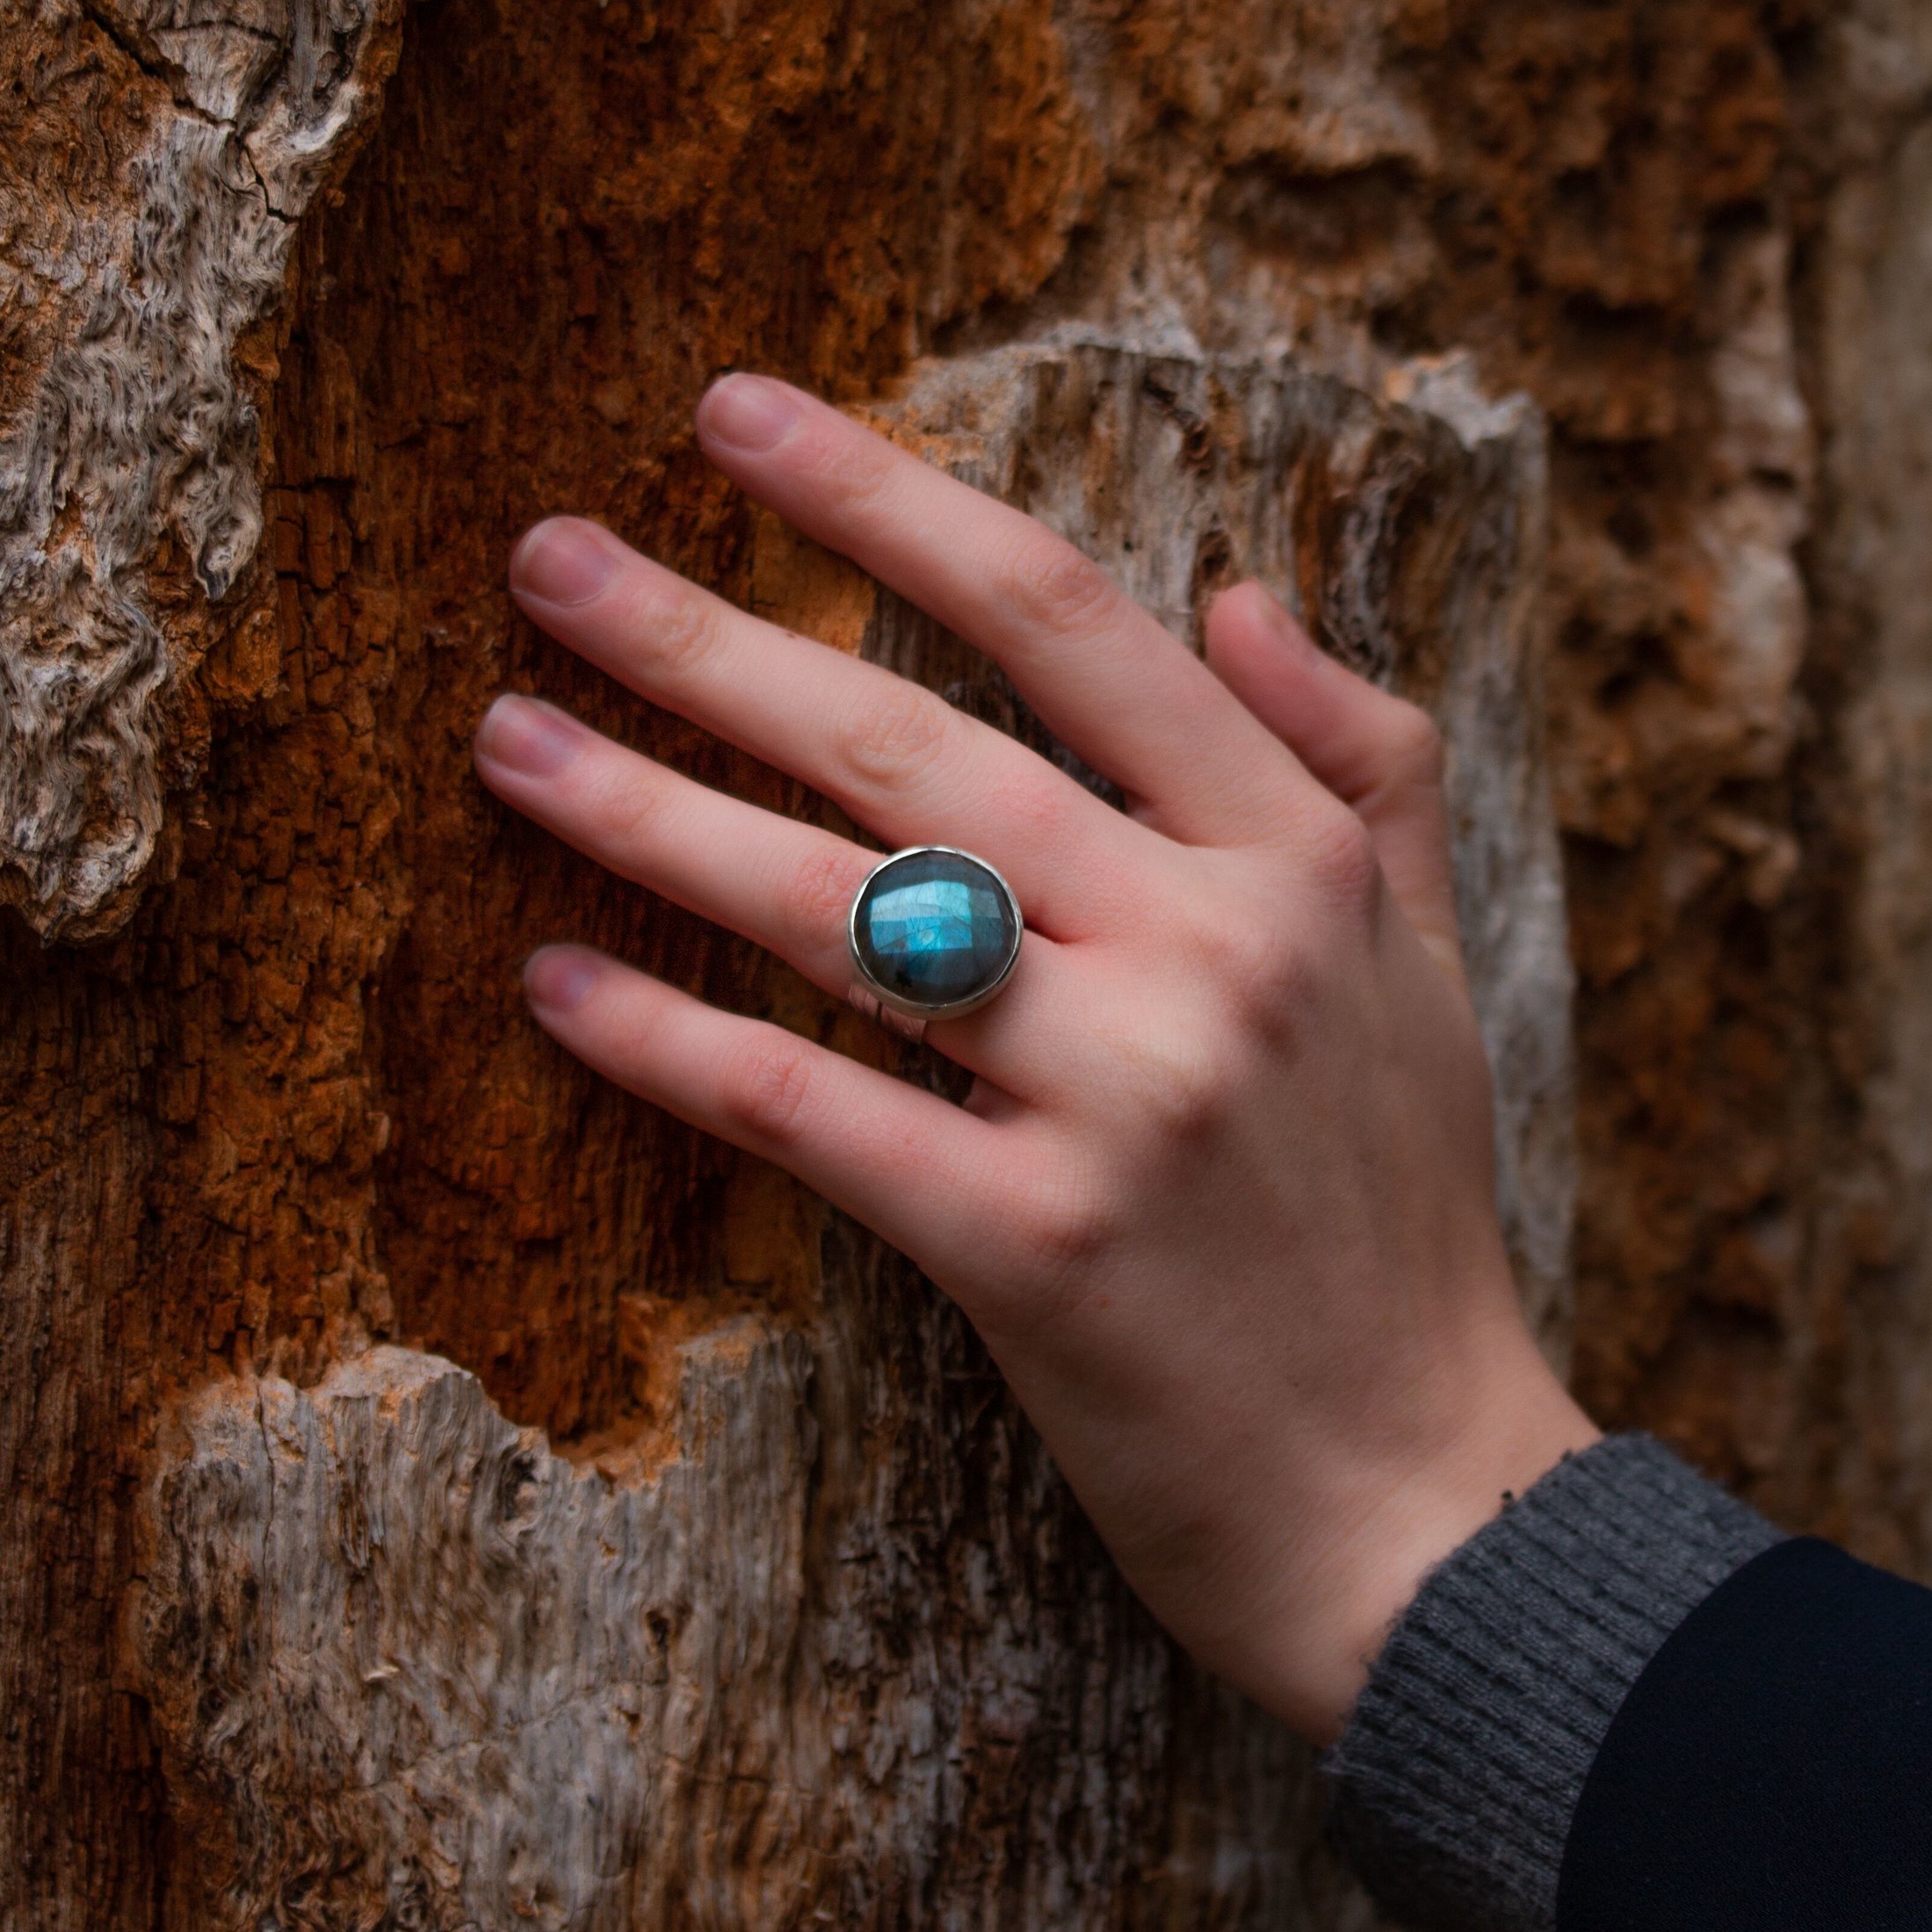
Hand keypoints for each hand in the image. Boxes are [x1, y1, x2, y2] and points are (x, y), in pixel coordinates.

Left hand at [473, 374, 1594, 1742]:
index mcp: (1296, 859)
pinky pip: (814, 1112)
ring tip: (504, 737)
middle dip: (713, 636)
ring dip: (650, 812)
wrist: (1427, 1513)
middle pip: (918, 744)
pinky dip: (673, 1043)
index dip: (890, 500)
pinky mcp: (1034, 1252)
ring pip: (842, 910)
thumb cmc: (1404, 1227)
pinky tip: (554, 983)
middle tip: (546, 553)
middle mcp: (1211, 948)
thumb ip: (1356, 760)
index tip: (737, 418)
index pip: (1068, 621)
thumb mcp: (1427, 966)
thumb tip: (1238, 585)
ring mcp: (1123, 1096)